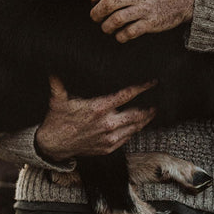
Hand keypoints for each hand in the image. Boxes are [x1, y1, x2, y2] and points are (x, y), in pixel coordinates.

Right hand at [35, 77, 156, 161]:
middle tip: (160, 99)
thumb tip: (55, 65)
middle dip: (150, 106)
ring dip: (146, 119)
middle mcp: (107, 123)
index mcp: (99, 108)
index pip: (127, 95)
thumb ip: (59, 82)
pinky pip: (127, 138)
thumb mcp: (58, 99)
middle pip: (137, 114)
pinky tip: (140, 125)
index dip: (142, 87)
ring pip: (135, 127)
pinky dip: (135, 131)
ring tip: (155, 111)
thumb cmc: (57, 120)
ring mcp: (109, 138)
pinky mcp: (108, 148)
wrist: (52, 146)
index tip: (153, 82)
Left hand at [89, 0, 194, 42]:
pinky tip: (120, 35)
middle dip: (95, 13)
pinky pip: (129, 32)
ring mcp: (144, 9)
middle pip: (106, 5)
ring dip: (106, 27)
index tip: (93, 0)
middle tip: (95, 17)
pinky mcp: (151, 23)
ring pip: (115, 20)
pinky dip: (120, 36)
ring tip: (106, 28)